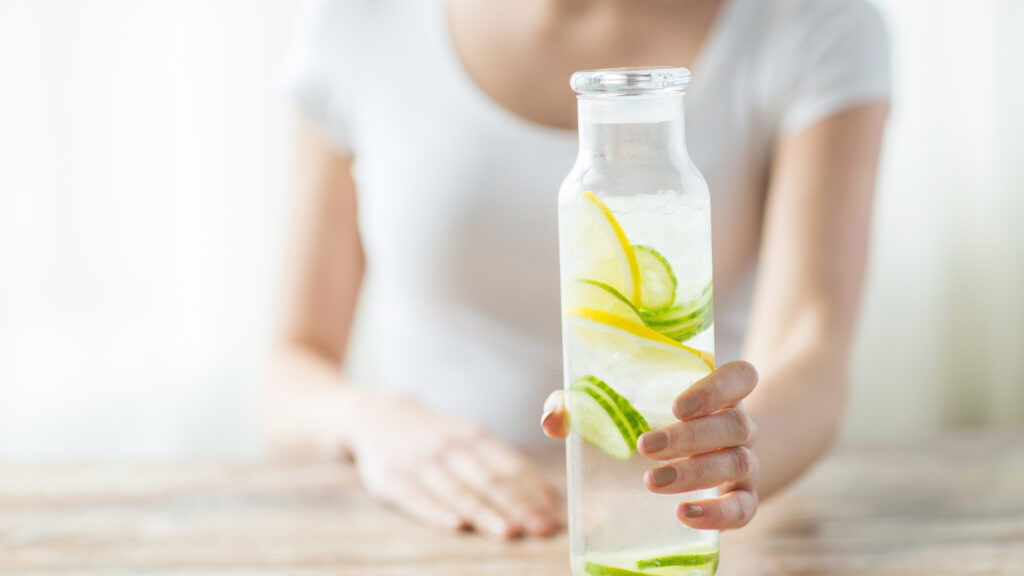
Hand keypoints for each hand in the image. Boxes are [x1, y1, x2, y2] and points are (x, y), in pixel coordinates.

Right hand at [349, 391, 560, 538]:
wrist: (377, 416)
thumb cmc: (436, 436)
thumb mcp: (468, 436)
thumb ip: (503, 463)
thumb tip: (546, 496)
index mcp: (474, 436)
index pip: (511, 466)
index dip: (534, 492)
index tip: (554, 517)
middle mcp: (449, 447)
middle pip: (490, 480)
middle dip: (519, 507)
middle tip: (542, 529)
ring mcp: (420, 463)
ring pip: (458, 491)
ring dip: (485, 513)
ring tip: (509, 532)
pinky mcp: (393, 480)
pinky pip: (418, 498)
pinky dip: (437, 512)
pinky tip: (456, 526)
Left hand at [541, 361, 758, 529]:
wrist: (695, 464)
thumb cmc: (648, 425)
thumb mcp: (618, 409)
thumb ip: (581, 405)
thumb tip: (552, 419)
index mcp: (716, 393)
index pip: (741, 377)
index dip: (718, 387)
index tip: (678, 405)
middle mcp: (738, 425)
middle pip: (734, 424)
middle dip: (689, 437)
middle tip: (645, 447)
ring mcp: (745, 463)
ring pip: (737, 463)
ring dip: (695, 473)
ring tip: (652, 481)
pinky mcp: (741, 500)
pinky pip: (743, 509)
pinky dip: (718, 514)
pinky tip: (684, 514)